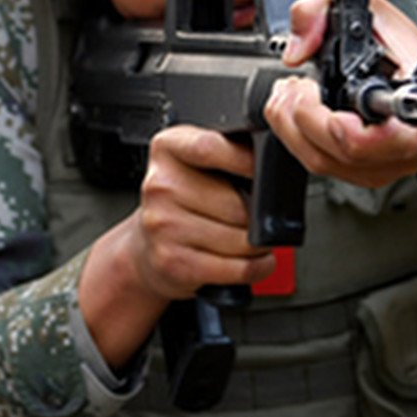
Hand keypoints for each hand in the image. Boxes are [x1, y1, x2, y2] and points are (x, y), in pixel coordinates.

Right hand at [79, 123, 271, 367]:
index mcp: (167, 149)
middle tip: (259, 217)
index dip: (246, 161)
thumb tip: (271, 159)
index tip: (265, 171)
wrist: (145, 248)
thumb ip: (227, 153)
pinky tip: (253, 261)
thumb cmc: (180, 203)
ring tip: (253, 239)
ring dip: (260, 245)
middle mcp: (160, 186)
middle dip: (259, 216)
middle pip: (237, 204)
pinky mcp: (174, 262)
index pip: (210, 148)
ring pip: (241, 239)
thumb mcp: (195, 163)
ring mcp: (163, 226)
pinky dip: (257, 267)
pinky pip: (237, 268)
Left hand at [264, 0, 416, 199]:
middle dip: (303, 114)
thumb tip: (296, 49)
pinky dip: (296, 137)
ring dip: (290, 126)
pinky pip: (319, 165)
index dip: (349, 127)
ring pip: (324, 162)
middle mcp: (409, 142)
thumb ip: (322, 11)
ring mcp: (387, 164)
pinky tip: (296, 112)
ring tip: (290, 93)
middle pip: (344, 151)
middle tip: (296, 85)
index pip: (392, 135)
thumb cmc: (403, 49)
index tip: (320, 97)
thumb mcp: (368, 9)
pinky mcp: (365, 173)